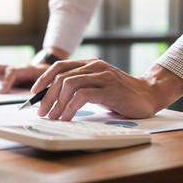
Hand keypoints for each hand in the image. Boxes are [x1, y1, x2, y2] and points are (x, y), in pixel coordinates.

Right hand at [0, 64, 48, 93]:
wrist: (47, 69)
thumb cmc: (46, 77)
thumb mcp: (48, 81)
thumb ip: (41, 89)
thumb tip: (36, 99)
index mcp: (26, 69)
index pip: (13, 72)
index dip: (6, 81)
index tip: (2, 92)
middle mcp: (15, 68)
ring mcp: (9, 69)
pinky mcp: (6, 74)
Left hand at [31, 58, 182, 119]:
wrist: (148, 94)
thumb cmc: (120, 93)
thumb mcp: (97, 86)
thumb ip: (80, 87)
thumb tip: (53, 99)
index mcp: (89, 64)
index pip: (60, 66)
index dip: (44, 78)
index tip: (34, 92)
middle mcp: (95, 66)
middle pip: (61, 77)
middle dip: (47, 96)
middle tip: (41, 111)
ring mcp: (103, 76)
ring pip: (69, 85)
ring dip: (57, 103)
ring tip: (53, 117)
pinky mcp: (110, 89)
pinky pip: (82, 96)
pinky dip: (70, 108)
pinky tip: (66, 118)